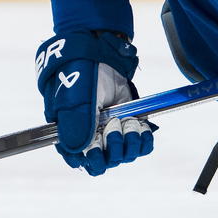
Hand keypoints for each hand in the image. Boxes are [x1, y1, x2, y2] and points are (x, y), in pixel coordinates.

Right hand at [35, 31, 155, 174]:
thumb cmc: (80, 75)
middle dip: (114, 145)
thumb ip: (76, 126)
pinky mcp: (130, 126)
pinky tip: (141, 126)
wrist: (100, 54)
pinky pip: (142, 146)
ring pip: (126, 156)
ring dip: (130, 141)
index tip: (98, 144)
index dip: (94, 159)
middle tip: (112, 122)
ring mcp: (112, 133)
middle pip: (108, 162)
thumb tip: (82, 152)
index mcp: (72, 136)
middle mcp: (93, 138)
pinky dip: (144, 139)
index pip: (83, 162)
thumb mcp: (75, 100)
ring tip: (127, 119)